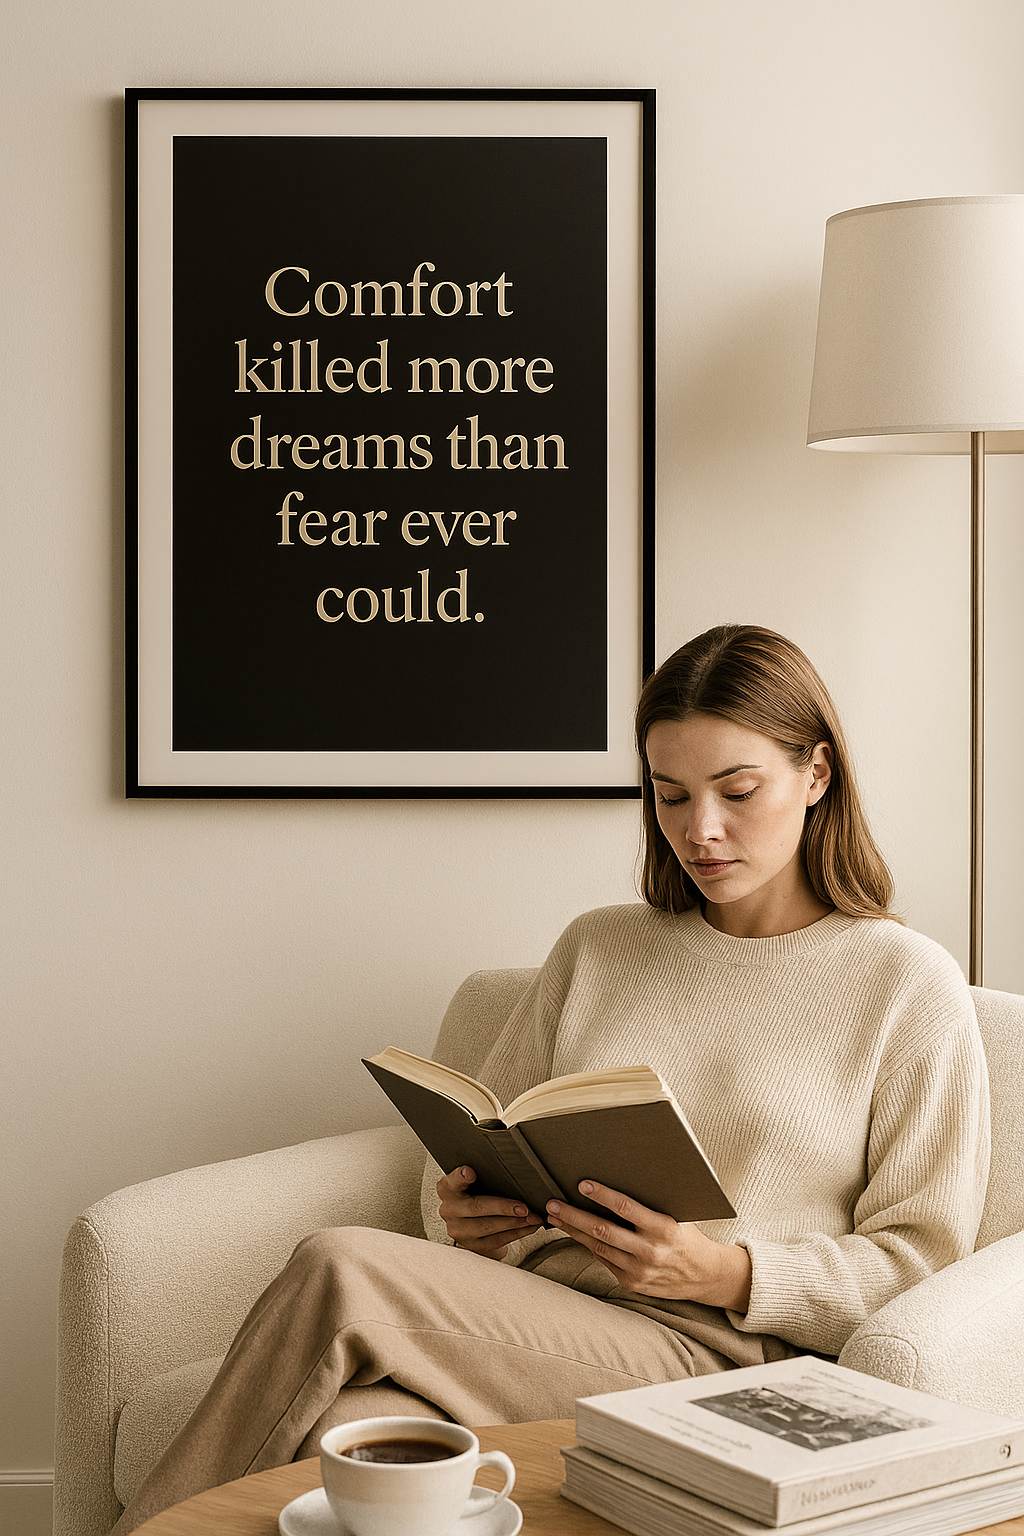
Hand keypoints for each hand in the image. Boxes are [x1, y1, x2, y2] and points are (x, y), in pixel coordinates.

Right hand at [436, 1166, 543, 1259]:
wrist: (470, 1220)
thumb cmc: (476, 1193)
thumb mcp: (476, 1181)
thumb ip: (485, 1174)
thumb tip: (514, 1167)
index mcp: (448, 1188)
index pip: (452, 1180)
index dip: (460, 1176)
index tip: (470, 1172)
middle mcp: (449, 1210)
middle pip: (475, 1207)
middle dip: (503, 1208)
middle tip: (524, 1208)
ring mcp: (458, 1230)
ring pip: (488, 1227)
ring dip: (514, 1223)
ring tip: (532, 1218)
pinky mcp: (471, 1245)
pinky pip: (496, 1241)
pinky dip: (515, 1234)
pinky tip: (528, 1227)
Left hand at [546, 1179, 751, 1308]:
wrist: (705, 1276)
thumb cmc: (688, 1236)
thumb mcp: (678, 1215)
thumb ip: (652, 1204)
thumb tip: (624, 1175)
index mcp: (663, 1228)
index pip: (626, 1208)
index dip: (602, 1196)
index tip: (582, 1184)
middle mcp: (649, 1251)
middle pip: (602, 1231)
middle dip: (574, 1216)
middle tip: (552, 1204)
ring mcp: (639, 1270)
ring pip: (598, 1248)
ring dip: (573, 1231)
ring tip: (555, 1217)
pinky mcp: (632, 1283)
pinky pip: (604, 1261)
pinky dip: (588, 1246)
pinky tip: (575, 1234)